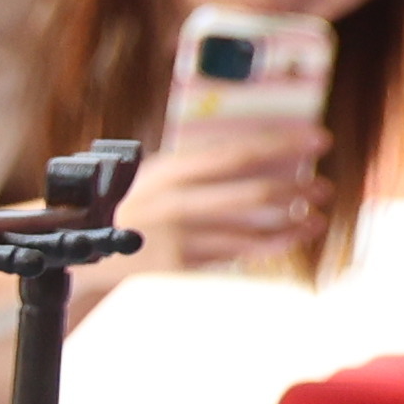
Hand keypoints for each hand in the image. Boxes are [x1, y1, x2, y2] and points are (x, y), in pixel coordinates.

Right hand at [117, 117, 332, 277]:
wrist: (80, 246)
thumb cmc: (128, 203)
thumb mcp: (156, 174)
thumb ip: (200, 169)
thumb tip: (261, 158)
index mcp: (170, 169)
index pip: (239, 152)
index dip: (283, 145)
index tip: (318, 139)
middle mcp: (175, 200)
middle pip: (252, 192)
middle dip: (296, 188)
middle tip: (323, 186)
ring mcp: (178, 235)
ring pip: (250, 227)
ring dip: (290, 221)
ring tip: (316, 215)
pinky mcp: (179, 263)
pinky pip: (236, 252)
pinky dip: (269, 244)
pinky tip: (292, 236)